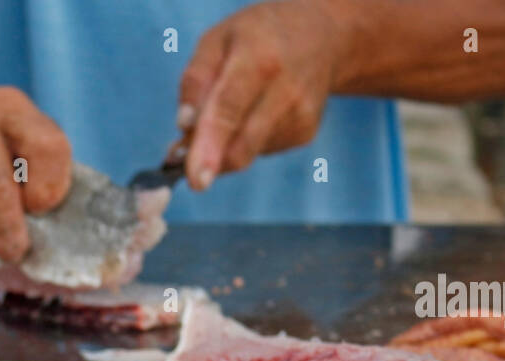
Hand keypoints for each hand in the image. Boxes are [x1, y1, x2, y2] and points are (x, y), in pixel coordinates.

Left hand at [178, 0, 345, 189]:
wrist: (323, 36)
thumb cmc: (258, 36)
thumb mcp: (217, 39)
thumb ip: (196, 80)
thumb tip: (184, 124)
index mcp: (259, 58)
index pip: (229, 110)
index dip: (210, 147)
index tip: (195, 180)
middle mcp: (286, 90)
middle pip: (240, 147)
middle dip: (207, 159)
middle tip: (181, 149)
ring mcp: (301, 115)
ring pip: (246, 153)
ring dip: (224, 145)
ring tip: (231, 109)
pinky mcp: (306, 133)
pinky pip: (260, 151)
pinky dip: (246, 140)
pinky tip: (256, 111)